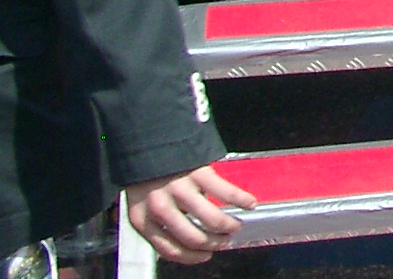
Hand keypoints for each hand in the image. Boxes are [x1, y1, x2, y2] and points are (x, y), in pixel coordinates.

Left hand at [126, 166, 255, 263]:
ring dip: (229, 226)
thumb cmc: (143, 173)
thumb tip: (182, 240)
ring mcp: (180, 190)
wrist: (145, 138)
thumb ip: (156, 222)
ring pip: (212, 219)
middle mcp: (160, 208)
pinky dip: (241, 200)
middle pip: (194, 237)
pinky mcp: (198, 172)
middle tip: (224, 241)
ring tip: (235, 226)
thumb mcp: (140, 203)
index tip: (205, 256)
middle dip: (214, 243)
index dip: (191, 257)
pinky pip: (225, 192)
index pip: (169, 249)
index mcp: (143, 219)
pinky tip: (249, 203)